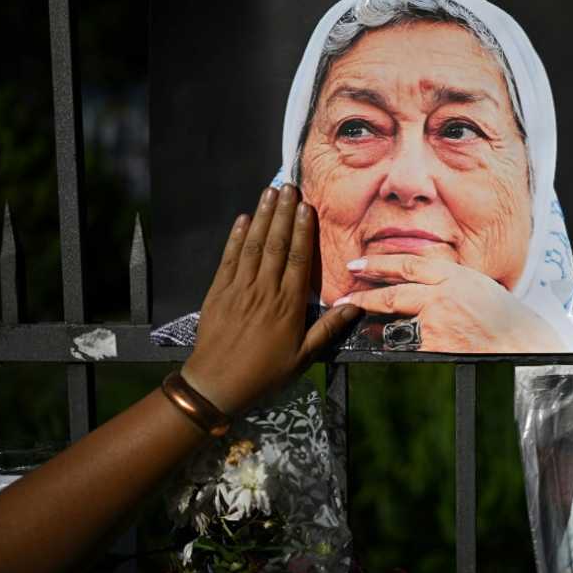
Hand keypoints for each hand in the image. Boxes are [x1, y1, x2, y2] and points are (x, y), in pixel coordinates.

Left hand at [181, 185, 362, 414]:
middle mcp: (264, 290)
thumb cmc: (264, 374)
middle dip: (282, 213)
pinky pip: (229, 258)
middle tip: (288, 186)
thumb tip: (356, 307)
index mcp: (287, 305)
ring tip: (269, 192)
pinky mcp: (218, 292)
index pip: (298, 259)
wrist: (216, 385)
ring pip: (253, 245)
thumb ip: (328, 329)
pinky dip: (235, 237)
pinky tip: (242, 219)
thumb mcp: (303, 357)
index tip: (306, 207)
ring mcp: (239, 288)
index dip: (302, 230)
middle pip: (275, 244)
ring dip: (261, 216)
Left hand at [338, 254, 564, 352]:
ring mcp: (438, 322)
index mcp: (455, 276)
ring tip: (360, 325)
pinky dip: (399, 348)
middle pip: (394, 293)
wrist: (525, 345)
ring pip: (397, 323)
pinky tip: (388, 349)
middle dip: (363, 294)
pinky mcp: (436, 346)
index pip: (408, 264)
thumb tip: (420, 285)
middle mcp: (443, 295)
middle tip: (342, 297)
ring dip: (377, 326)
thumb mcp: (479, 287)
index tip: (357, 265)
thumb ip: (449, 283)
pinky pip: (409, 347)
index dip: (379, 264)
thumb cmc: (508, 320)